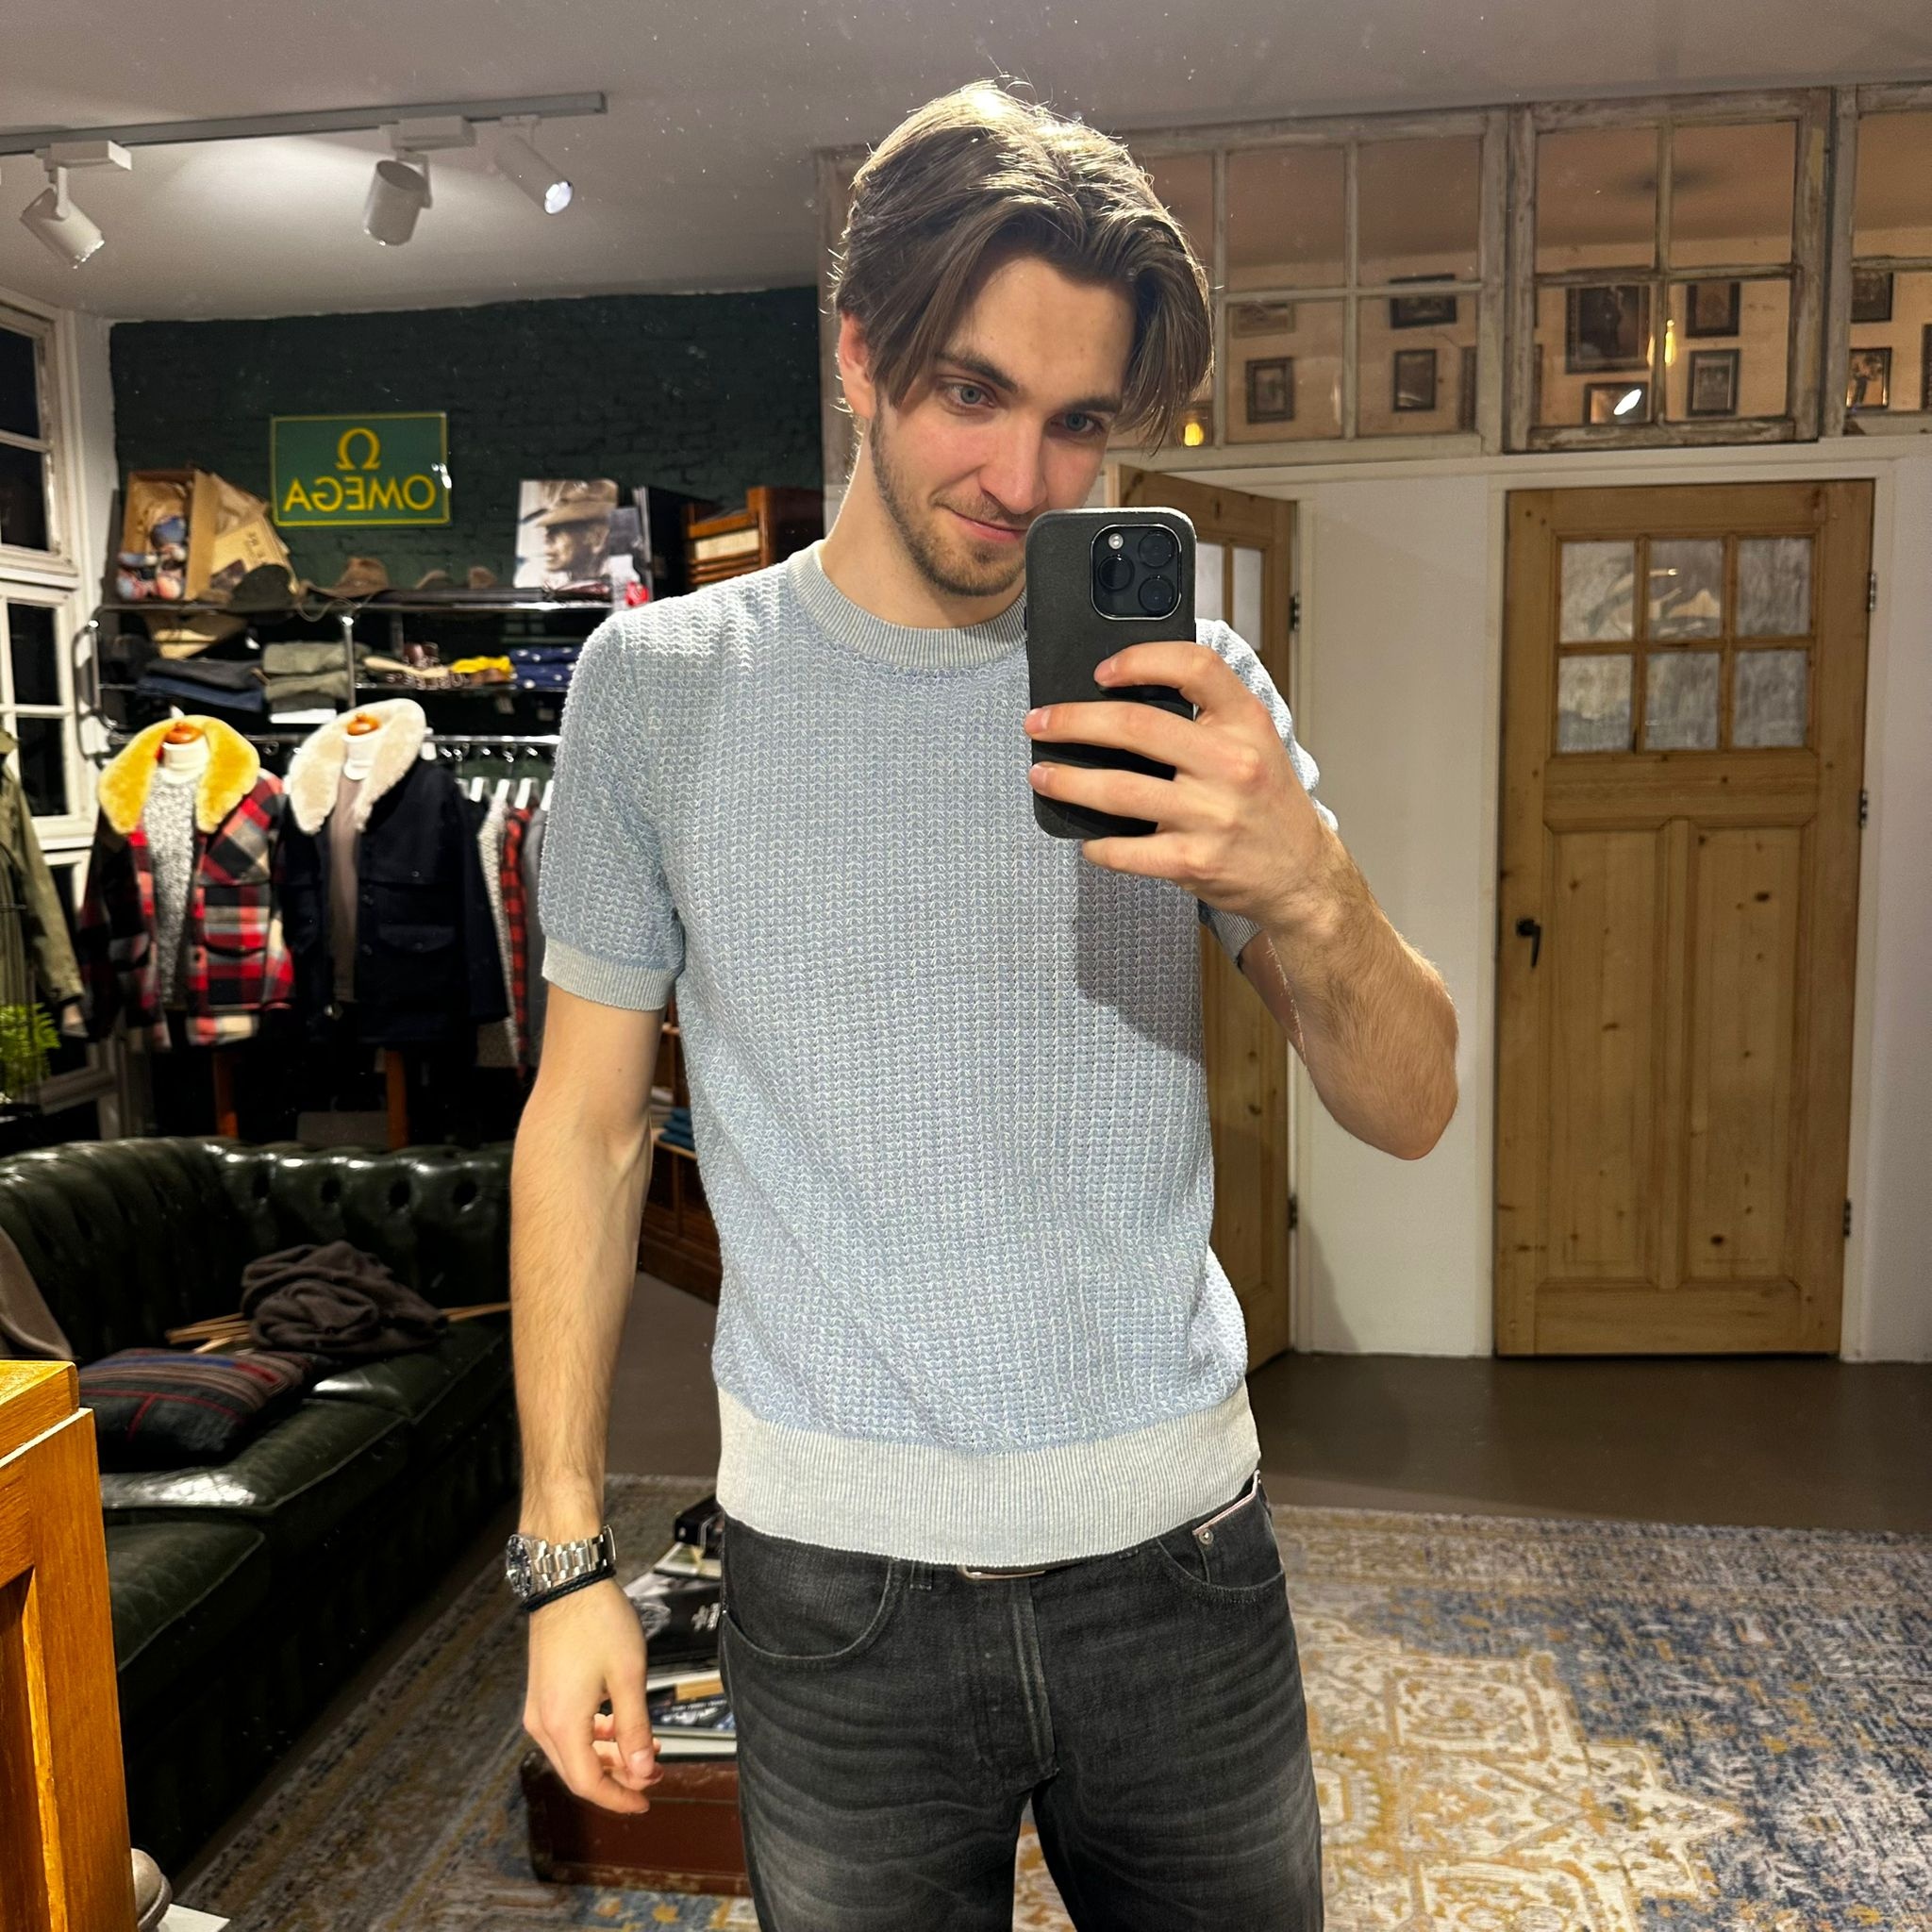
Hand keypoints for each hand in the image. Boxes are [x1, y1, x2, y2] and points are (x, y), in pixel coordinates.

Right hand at [522, 1578, 663, 1812]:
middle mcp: (542, 1723)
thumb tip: (643, 1771)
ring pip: (573, 1752)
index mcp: (563, 1724)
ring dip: (608, 1755)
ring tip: (644, 1747)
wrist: (567, 1581)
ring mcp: (538, 1708)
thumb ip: (635, 1727)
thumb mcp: (628, 1676)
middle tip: (653, 1774)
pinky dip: (594, 1736)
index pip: (588, 1783)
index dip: (619, 1798)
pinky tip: (617, 1724)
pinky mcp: (542, 1693)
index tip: (646, 1801)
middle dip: (618, 1778)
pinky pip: (567, 1731)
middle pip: (579, 1772)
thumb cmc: (598, 1622)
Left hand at [1023, 641, 1330, 927]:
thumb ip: (1206, 716)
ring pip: (1119, 790)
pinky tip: (1087, 840)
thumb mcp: (1254, 742)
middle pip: (1136, 726)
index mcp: (1246, 722)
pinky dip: (1098, 846)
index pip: (1195, 666)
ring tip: (1042, 775)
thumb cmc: (1267, 804)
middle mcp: (1231, 763)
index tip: (1101, 671)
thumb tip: (1122, 698)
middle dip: (1073, 722)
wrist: (1302, 874)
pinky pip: (1127, 851)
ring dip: (1069, 781)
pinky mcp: (1195, 860)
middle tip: (1039, 723)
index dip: (1141, 659)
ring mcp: (1212, 815)